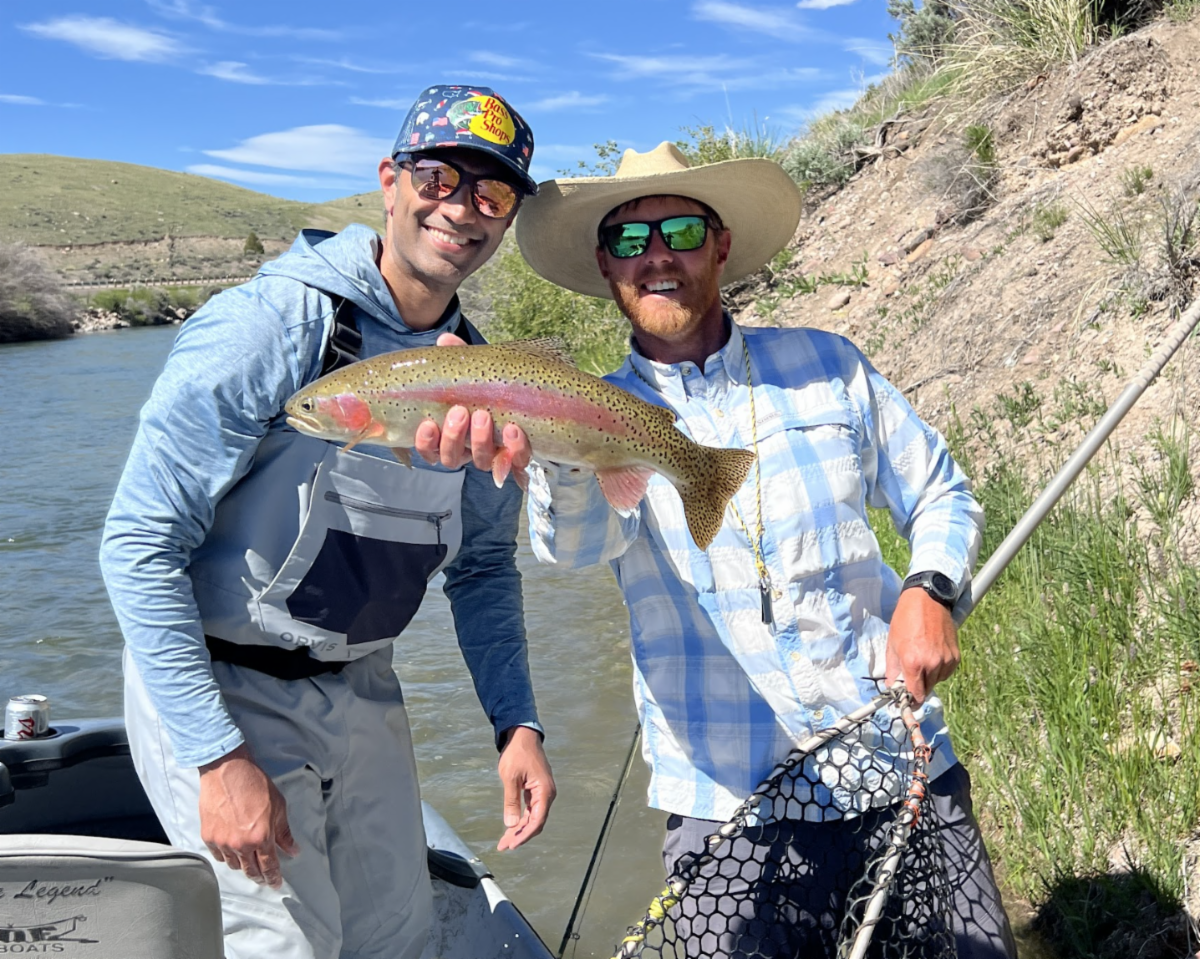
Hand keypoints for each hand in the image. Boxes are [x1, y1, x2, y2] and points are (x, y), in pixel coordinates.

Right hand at [198, 744, 298, 887]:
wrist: (227, 770)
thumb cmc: (255, 784)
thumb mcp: (278, 806)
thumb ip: (284, 832)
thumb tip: (293, 850)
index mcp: (261, 837)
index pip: (268, 866)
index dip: (273, 878)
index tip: (276, 884)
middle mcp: (240, 844)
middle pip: (250, 871)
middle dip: (259, 876)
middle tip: (263, 878)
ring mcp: (222, 842)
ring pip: (233, 865)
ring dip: (242, 865)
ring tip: (248, 862)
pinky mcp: (208, 836)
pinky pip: (218, 855)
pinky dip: (226, 856)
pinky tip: (232, 852)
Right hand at [413, 333, 532, 486]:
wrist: (531, 395)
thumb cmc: (492, 387)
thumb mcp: (475, 371)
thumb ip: (459, 358)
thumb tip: (444, 340)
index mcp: (451, 434)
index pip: (430, 449)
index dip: (425, 443)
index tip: (427, 424)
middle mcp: (469, 450)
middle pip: (452, 458)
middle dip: (453, 437)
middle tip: (460, 412)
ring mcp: (494, 455)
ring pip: (480, 462)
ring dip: (480, 441)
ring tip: (484, 415)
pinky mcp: (518, 457)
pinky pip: (515, 461)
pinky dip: (514, 449)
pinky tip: (514, 430)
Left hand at [496, 726, 555, 850]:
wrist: (522, 735)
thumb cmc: (517, 753)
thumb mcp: (510, 777)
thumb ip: (511, 801)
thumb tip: (511, 824)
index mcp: (544, 791)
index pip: (537, 820)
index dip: (524, 835)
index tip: (511, 844)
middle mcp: (547, 793)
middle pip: (536, 821)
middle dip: (520, 835)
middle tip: (504, 845)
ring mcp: (543, 791)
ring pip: (533, 816)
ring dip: (520, 828)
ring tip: (505, 840)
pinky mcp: (537, 789)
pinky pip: (532, 809)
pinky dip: (522, 818)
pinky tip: (512, 825)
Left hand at [884, 588, 960, 704]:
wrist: (927, 601)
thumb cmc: (905, 620)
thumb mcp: (892, 645)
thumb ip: (893, 670)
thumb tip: (893, 688)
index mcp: (913, 662)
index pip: (916, 695)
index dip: (910, 701)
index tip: (907, 701)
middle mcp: (932, 664)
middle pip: (927, 690)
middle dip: (918, 687)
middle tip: (911, 677)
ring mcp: (946, 660)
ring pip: (937, 681)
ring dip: (929, 678)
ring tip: (921, 660)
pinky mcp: (955, 656)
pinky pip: (946, 672)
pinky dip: (939, 670)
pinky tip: (932, 657)